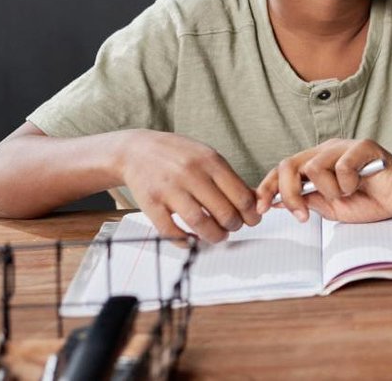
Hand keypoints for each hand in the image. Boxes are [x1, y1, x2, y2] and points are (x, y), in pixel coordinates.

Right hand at [113, 130, 259, 244]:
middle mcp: (191, 174)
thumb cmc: (178, 155)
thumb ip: (229, 178)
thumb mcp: (207, 156)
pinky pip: (171, 231)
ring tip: (218, 236)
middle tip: (234, 228)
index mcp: (210, 161)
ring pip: (200, 223)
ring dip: (214, 236)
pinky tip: (192, 239)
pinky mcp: (150, 204)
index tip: (253, 219)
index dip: (251, 213)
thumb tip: (254, 201)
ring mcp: (169, 189)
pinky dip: (185, 241)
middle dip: (234, 226)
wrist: (136, 151)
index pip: (241, 195)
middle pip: (223, 212)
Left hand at [255, 139, 391, 222]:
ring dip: (328, 191)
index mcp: (316, 162)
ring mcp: (344, 146)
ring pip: (314, 167)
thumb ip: (308, 201)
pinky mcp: (363, 146)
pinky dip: (348, 183)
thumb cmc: (371, 201)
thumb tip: (277, 202)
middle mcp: (326, 150)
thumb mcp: (331, 208)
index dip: (268, 188)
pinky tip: (360, 184)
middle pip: (289, 165)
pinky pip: (341, 166)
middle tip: (302, 215)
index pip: (282, 169)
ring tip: (347, 194)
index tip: (260, 210)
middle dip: (289, 194)